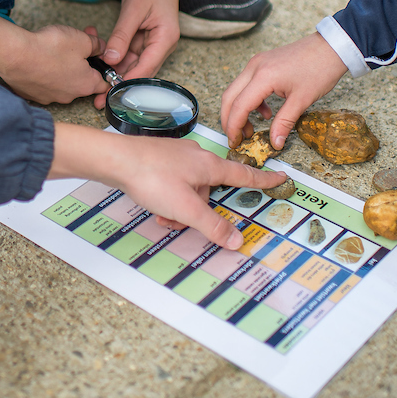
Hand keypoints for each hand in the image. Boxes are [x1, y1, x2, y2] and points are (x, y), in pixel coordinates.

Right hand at [0, 15, 108, 103]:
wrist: (14, 54)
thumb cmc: (50, 48)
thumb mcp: (82, 39)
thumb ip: (96, 45)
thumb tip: (101, 48)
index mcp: (86, 85)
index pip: (105, 84)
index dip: (105, 68)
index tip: (101, 57)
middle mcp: (68, 96)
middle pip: (81, 79)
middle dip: (82, 61)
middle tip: (78, 41)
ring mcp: (48, 97)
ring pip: (61, 81)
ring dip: (62, 66)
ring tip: (54, 47)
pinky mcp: (30, 93)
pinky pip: (42, 82)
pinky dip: (43, 71)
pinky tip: (39, 57)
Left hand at [49, 124, 285, 248]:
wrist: (115, 160)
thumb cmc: (151, 178)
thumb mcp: (186, 208)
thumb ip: (212, 226)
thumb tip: (237, 241)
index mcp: (209, 165)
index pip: (244, 173)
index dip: (264, 179)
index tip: (281, 177)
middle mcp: (196, 157)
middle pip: (209, 191)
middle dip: (198, 212)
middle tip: (181, 223)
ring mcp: (177, 157)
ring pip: (189, 190)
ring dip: (179, 209)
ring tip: (162, 218)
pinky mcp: (159, 159)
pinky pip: (173, 185)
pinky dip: (167, 200)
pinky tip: (154, 209)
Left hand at [96, 0, 196, 107]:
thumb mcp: (134, 9)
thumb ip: (122, 34)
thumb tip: (111, 59)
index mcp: (165, 39)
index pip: (146, 68)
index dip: (128, 83)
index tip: (111, 95)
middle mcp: (161, 45)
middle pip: (140, 71)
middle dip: (120, 85)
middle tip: (100, 101)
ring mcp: (153, 42)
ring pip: (134, 64)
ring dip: (117, 75)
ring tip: (97, 90)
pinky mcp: (144, 37)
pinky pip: (130, 53)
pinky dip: (117, 60)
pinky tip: (102, 67)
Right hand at [219, 32, 347, 149]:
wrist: (331, 47)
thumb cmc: (320, 69)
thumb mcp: (302, 100)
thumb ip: (284, 123)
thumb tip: (275, 142)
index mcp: (263, 77)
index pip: (239, 106)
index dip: (234, 127)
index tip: (235, 142)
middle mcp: (254, 67)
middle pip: (229, 97)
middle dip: (229, 119)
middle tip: (236, 137)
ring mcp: (257, 63)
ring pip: (236, 90)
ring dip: (239, 110)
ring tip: (251, 128)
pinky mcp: (262, 62)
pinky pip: (247, 84)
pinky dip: (250, 100)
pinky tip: (265, 112)